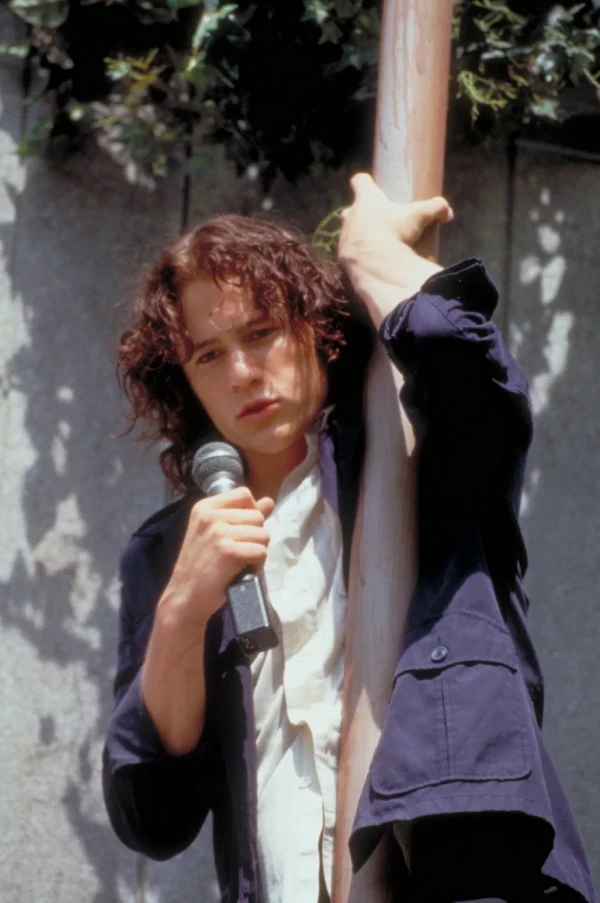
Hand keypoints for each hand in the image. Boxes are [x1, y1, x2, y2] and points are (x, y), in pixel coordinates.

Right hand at [159, 487, 274, 625]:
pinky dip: (257, 565)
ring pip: (263, 534)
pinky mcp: (228, 551)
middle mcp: (210, 516)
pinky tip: (242, 572)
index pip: (244, 495)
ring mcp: (218, 532)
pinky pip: (261, 551)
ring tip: (239, 563)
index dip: (250, 513)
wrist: (185, 597)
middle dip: (255, 537)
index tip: (240, 531)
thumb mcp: (216, 534)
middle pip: (257, 516)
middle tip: (238, 553)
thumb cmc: (201, 566)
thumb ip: (243, 515)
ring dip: (257, 552)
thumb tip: (269, 502)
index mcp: (205, 507)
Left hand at [338, 172, 453, 326]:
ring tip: (377, 245)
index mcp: (366, 199)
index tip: (370, 184)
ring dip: (360, 236)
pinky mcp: (342, 257)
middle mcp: (350, 215)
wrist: (374, 265)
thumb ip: (436, 209)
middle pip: (352, 209)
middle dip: (362, 213)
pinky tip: (371, 262)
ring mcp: (343, 237)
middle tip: (379, 221)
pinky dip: (359, 256)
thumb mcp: (419, 217)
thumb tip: (447, 213)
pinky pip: (350, 254)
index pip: (360, 181)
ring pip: (350, 232)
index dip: (365, 182)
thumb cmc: (394, 232)